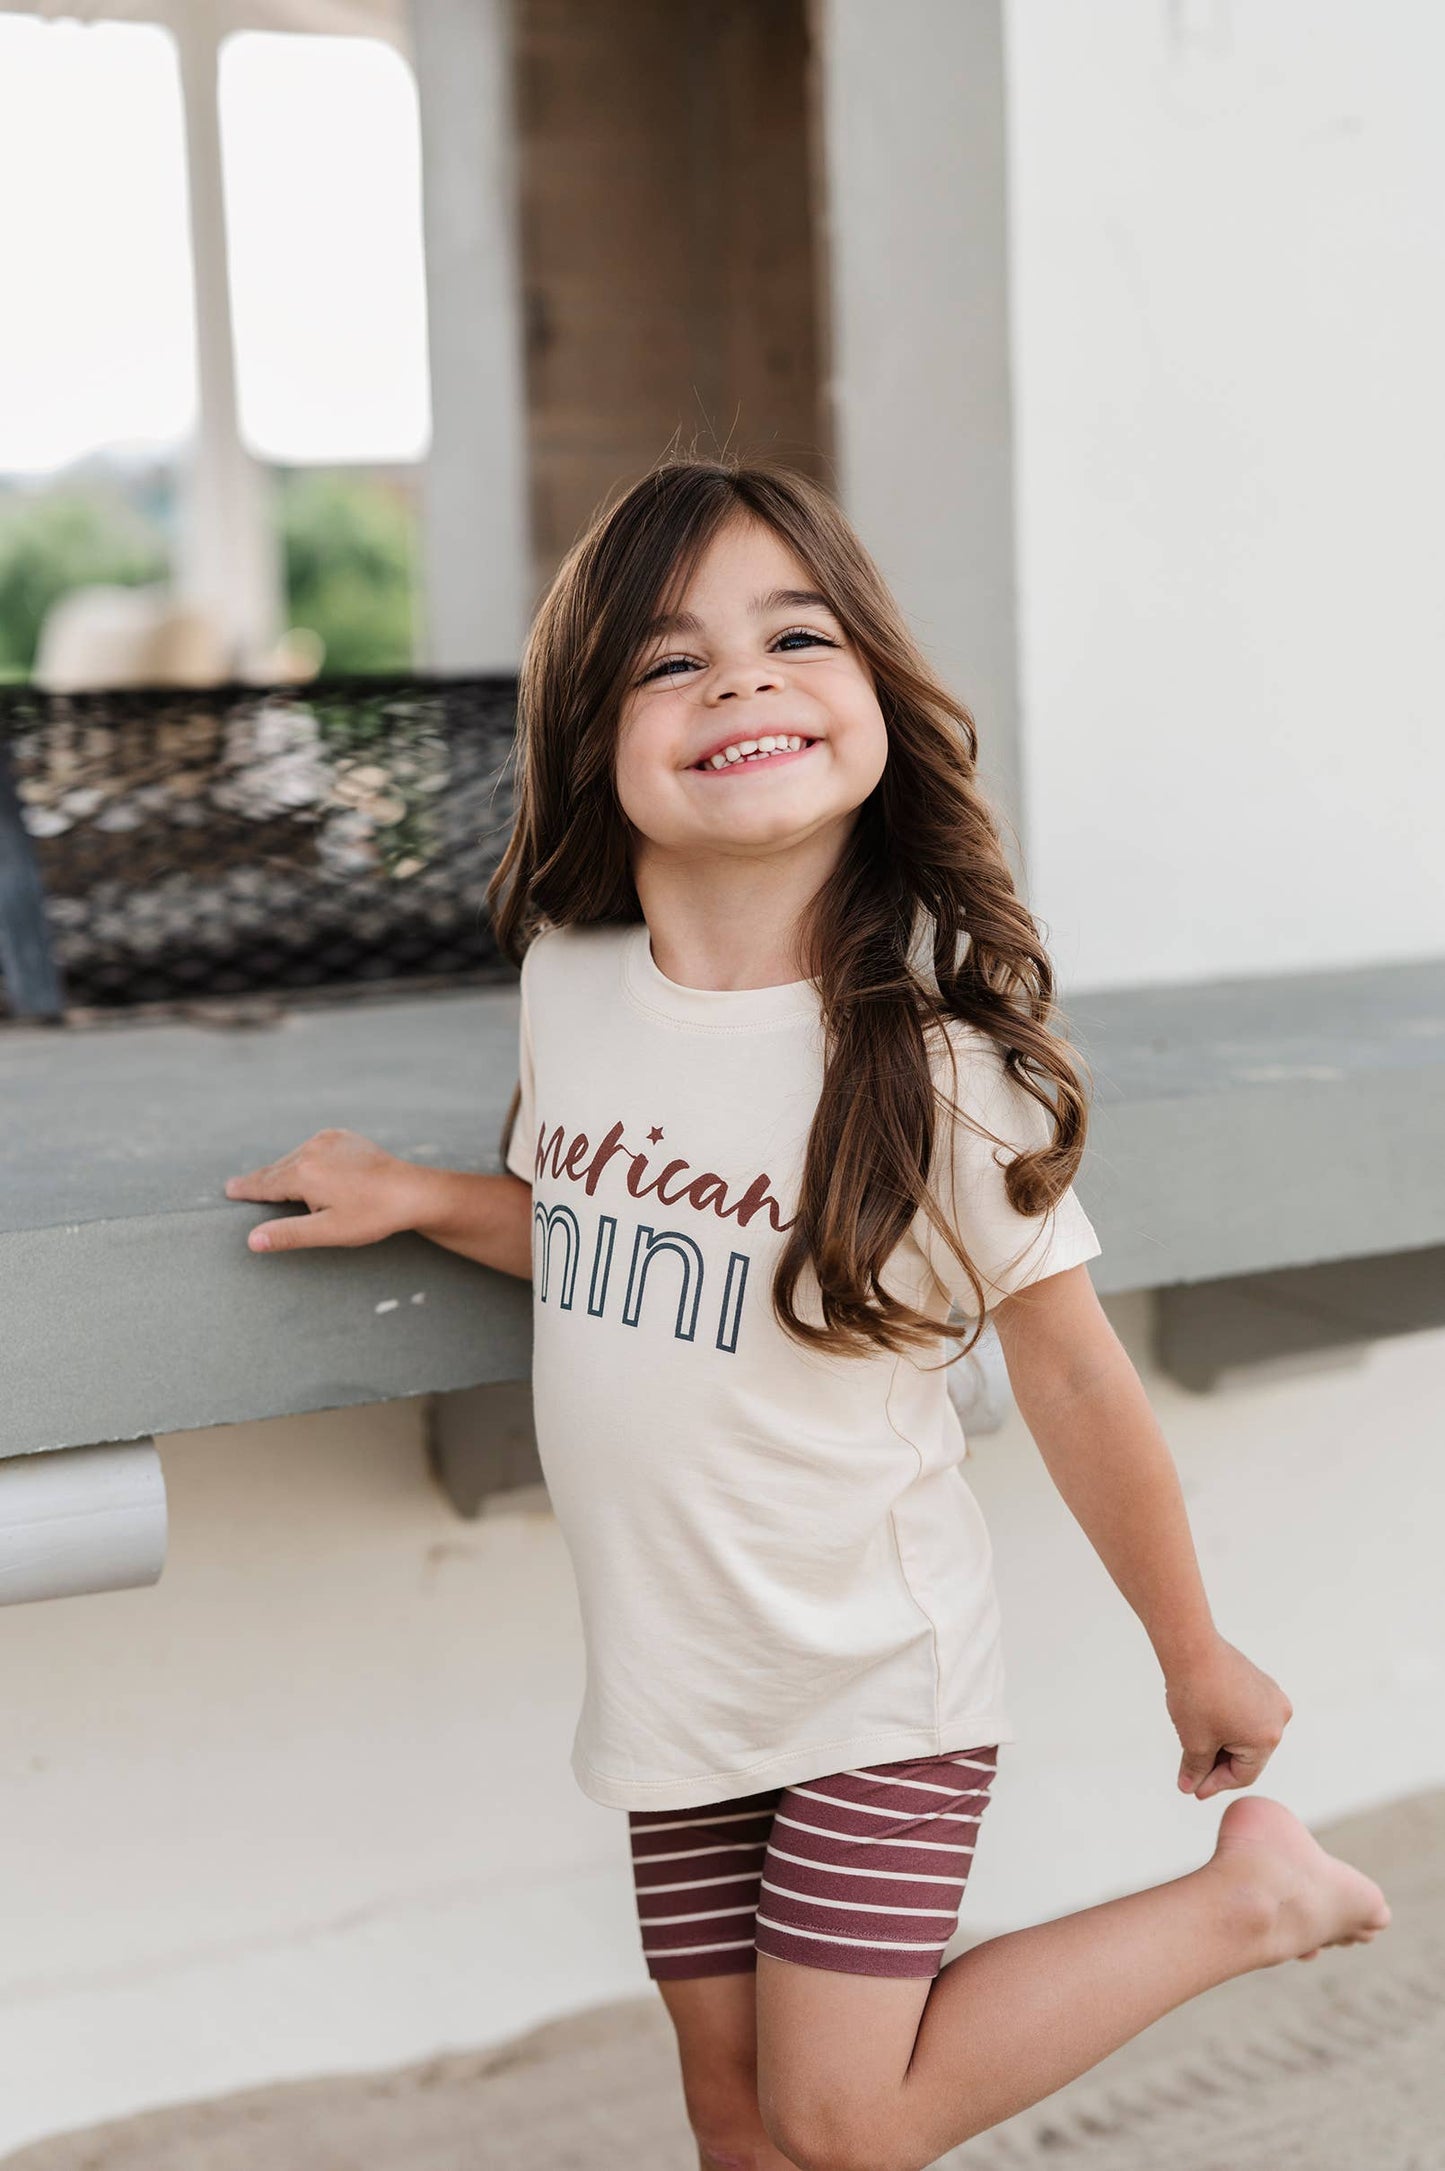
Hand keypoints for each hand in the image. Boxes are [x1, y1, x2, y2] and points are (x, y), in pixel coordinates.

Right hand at [223, 1128, 419, 1251]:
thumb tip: (251, 1240)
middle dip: (263, 1181)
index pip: (265, 1184)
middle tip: (242, 1187)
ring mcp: (329, 1139)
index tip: (228, 1189)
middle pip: (278, 1170)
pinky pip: (314, 1149)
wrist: (413, 1191)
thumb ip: (289, 1234)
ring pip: (295, 1158)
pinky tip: (308, 1172)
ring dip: (287, 1172)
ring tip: (275, 1186)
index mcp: (304, 1173)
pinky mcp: (343, 1136)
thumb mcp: (329, 1231)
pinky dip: (306, 1160)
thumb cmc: (373, 1215)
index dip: (246, 1189)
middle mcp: (312, 1149)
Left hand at [1165, 1634, 1292, 1799]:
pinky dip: (1227, 1723)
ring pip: (1245, 1733)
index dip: (1215, 1784)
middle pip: (1247, 1755)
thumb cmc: (1195, 1695)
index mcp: (1268, 1738)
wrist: (1191, 1648)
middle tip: (1192, 1772)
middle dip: (1218, 1763)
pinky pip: (1246, 1713)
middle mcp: (1278, 1717)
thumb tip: (1190, 1786)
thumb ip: (1196, 1769)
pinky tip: (1205, 1723)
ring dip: (1222, 1743)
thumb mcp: (1194, 1741)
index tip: (1193, 1788)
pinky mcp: (1260, 1682)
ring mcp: (1271, 1697)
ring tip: (1195, 1745)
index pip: (1242, 1774)